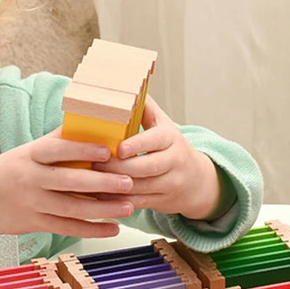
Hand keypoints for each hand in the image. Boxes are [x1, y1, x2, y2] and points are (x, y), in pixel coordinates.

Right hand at [0, 127, 135, 239]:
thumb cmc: (7, 172)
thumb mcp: (25, 152)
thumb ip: (54, 141)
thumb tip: (86, 121)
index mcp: (29, 156)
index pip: (58, 150)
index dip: (82, 150)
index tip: (108, 151)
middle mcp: (30, 180)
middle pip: (70, 182)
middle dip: (102, 183)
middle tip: (128, 181)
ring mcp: (33, 204)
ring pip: (73, 209)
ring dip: (103, 209)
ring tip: (129, 206)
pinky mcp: (36, 224)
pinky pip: (68, 228)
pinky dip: (92, 230)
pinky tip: (112, 227)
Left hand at [93, 98, 221, 219]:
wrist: (198, 181)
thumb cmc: (172, 147)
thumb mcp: (164, 125)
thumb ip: (146, 108)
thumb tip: (126, 84)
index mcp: (172, 139)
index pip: (155, 141)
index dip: (137, 145)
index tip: (119, 148)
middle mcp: (174, 162)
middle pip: (145, 167)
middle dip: (118, 167)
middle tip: (93, 164)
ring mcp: (170, 184)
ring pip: (140, 188)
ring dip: (114, 186)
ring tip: (91, 180)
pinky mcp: (162, 202)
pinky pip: (137, 203)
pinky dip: (117, 201)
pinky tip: (99, 197)